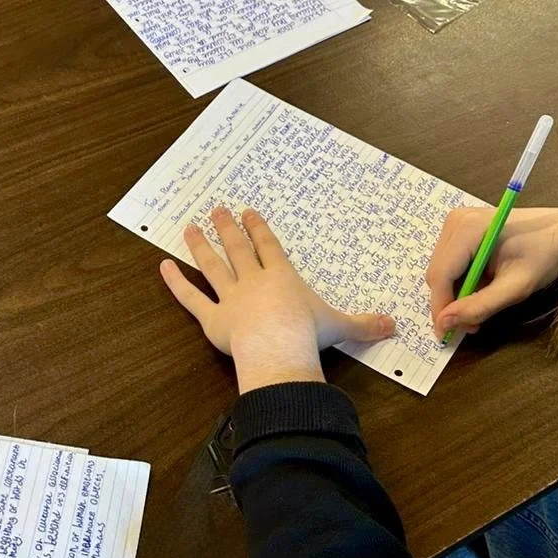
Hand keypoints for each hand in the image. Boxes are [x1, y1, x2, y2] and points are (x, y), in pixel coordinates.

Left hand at [160, 206, 394, 393]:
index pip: (268, 247)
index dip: (258, 229)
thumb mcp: (341, 326)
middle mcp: (254, 281)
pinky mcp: (212, 320)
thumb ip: (364, 325)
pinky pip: (191, 299)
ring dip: (200, 246)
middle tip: (216, 209)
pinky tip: (162, 267)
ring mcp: (231, 298)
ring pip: (213, 267)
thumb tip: (395, 325)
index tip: (247, 212)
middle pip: (238, 249)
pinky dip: (176, 283)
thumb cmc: (309, 333)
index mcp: (282, 277)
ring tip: (190, 227)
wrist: (280, 348)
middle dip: (227, 228)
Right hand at [426, 206, 557, 337]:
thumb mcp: (515, 287)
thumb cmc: (545, 255)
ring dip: (455, 295)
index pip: (440, 276)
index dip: (440, 308)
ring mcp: (457, 221)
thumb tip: (444, 323)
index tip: (446, 335)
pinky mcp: (461, 227)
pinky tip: (480, 289)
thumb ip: (479, 306)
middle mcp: (455, 221)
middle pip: (437, 273)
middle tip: (471, 325)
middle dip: (449, 303)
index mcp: (467, 229)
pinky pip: (450, 262)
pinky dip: (461, 281)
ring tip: (479, 309)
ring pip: (441, 270)